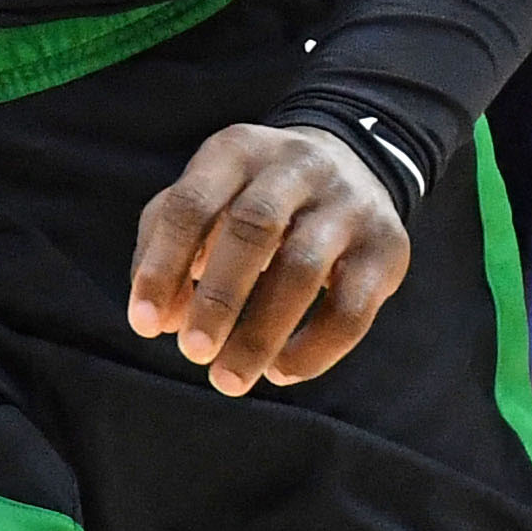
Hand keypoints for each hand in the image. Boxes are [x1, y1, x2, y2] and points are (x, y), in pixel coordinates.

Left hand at [129, 123, 409, 395]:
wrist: (352, 163)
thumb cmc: (252, 196)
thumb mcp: (205, 200)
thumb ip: (166, 250)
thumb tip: (163, 321)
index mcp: (237, 151)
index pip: (191, 204)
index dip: (163, 266)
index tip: (145, 326)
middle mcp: (296, 166)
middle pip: (254, 227)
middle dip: (219, 297)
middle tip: (193, 353)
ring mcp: (348, 203)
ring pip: (304, 267)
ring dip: (261, 332)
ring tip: (229, 379)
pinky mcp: (386, 246)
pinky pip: (352, 307)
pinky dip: (314, 350)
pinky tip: (279, 372)